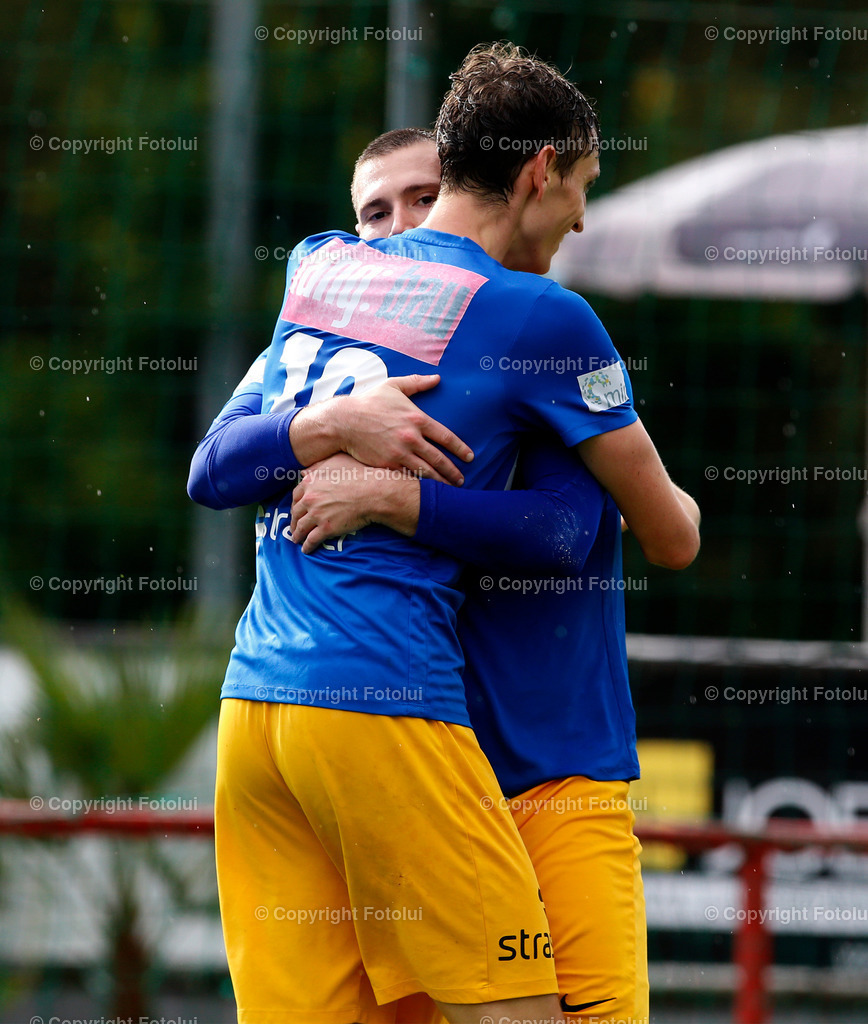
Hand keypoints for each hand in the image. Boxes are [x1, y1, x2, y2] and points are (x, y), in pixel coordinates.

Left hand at [290, 453, 419, 553]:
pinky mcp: (326, 528)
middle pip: (296, 513)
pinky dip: (307, 546)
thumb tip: (305, 470)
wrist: (373, 493)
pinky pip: (312, 540)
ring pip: (301, 528)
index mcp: (310, 483)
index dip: (295, 505)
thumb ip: (318, 467)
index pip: (296, 496)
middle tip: (294, 526)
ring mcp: (317, 514)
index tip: (296, 510)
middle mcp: (310, 498)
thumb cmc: (359, 475)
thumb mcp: (336, 463)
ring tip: (297, 539)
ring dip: (297, 535)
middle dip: (294, 521)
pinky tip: (306, 550)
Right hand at [337, 374, 472, 484]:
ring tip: (450, 489)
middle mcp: (411, 437)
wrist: (344, 421)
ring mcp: (400, 452)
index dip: (460, 449)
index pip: (446, 437)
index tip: (469, 457)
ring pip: (426, 471)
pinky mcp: (388, 464)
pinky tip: (427, 491)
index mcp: (417, 418)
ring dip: (440, 482)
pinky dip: (420, 484)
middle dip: (453, 471)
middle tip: (462, 479)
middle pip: (439, 458)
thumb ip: (416, 383)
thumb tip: (436, 378)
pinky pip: (408, 476)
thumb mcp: (393, 386)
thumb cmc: (368, 402)